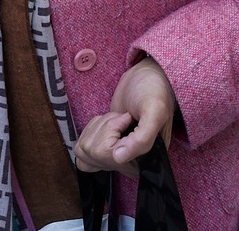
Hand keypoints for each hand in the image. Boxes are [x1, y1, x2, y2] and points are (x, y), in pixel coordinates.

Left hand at [72, 57, 176, 176]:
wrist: (147, 76)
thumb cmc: (154, 92)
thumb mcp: (154, 111)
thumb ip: (141, 138)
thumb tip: (118, 158)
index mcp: (147, 160)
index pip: (114, 161)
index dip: (113, 138)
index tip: (127, 120)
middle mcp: (131, 161)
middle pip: (95, 156)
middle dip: (105, 129)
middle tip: (124, 116)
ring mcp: (116, 153)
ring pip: (87, 150)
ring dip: (98, 127)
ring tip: (119, 118)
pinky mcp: (104, 144)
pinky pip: (84, 144)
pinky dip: (92, 127)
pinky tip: (109, 121)